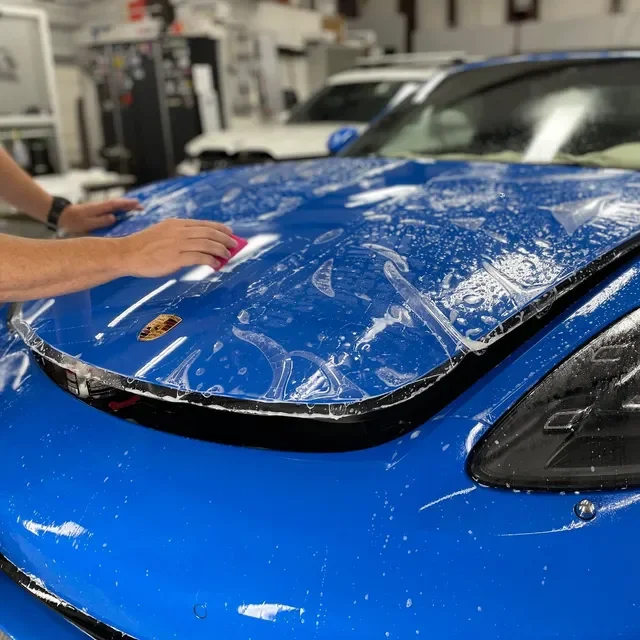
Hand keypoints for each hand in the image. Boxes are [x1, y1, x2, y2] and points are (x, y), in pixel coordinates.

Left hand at [59, 199, 141, 233]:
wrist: (61, 216)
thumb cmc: (73, 221)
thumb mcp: (87, 223)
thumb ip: (100, 221)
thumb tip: (114, 218)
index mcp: (100, 208)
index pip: (117, 204)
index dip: (128, 204)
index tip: (138, 204)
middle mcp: (101, 206)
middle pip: (118, 203)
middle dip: (130, 204)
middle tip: (142, 207)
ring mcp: (99, 208)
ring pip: (116, 206)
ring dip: (126, 206)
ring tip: (136, 209)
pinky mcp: (98, 211)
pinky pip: (112, 209)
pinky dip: (120, 209)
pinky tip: (123, 213)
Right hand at [118, 218, 237, 277]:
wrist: (126, 254)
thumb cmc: (144, 247)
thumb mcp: (162, 233)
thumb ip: (179, 235)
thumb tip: (199, 244)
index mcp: (176, 224)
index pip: (204, 224)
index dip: (219, 228)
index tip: (230, 232)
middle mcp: (179, 231)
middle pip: (209, 233)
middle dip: (225, 239)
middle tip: (235, 245)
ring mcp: (178, 244)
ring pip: (207, 244)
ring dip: (221, 250)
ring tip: (228, 256)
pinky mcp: (176, 258)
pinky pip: (199, 258)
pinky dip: (211, 261)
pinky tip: (216, 265)